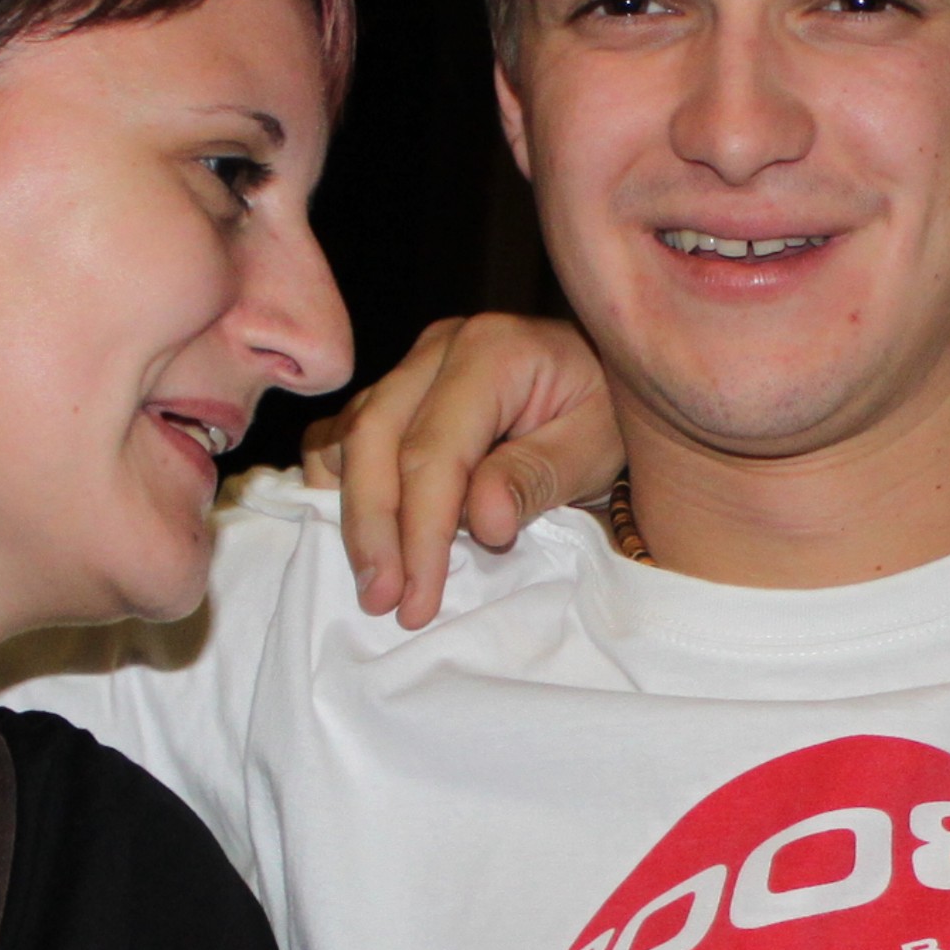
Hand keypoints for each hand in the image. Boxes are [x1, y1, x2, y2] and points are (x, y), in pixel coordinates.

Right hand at [307, 312, 622, 627]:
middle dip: (372, 529)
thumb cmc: (608, 411)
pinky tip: (361, 536)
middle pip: (373, 439)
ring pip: (351, 436)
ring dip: (351, 513)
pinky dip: (341, 485)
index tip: (418, 600)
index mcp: (491, 352)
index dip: (420, 532)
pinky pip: (345, 434)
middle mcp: (438, 349)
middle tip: (382, 599)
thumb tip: (484, 522)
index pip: (435, 452)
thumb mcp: (596, 447)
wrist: (606, 375)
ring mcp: (412, 365)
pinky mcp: (397, 389)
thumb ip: (537, 477)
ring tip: (372, 581)